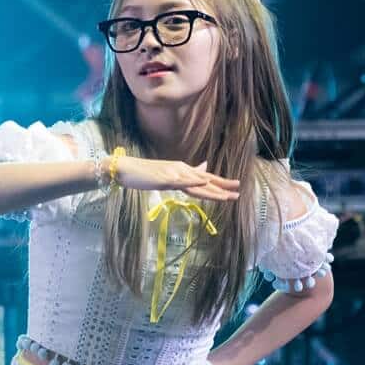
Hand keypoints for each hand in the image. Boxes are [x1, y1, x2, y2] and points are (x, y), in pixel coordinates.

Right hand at [113, 154, 240, 202]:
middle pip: (205, 180)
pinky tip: (204, 183)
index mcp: (181, 170)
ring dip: (213, 189)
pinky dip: (193, 182)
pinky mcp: (164, 178)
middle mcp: (181, 170)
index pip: (204, 178)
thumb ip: (180, 176)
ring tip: (228, 194)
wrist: (125, 169)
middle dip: (222, 187)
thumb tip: (193, 172)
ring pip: (197, 183)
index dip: (219, 183)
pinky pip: (182, 181)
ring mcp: (173, 174)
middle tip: (238, 191)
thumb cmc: (143, 174)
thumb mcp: (165, 175)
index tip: (234, 187)